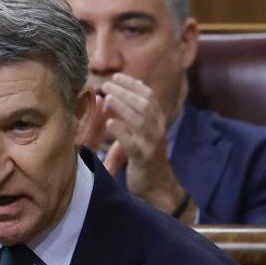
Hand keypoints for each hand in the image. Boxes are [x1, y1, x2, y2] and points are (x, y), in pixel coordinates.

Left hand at [95, 74, 188, 217]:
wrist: (158, 188)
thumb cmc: (145, 161)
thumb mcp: (142, 136)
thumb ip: (133, 119)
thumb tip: (115, 100)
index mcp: (157, 122)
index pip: (148, 96)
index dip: (133, 84)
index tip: (116, 76)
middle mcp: (157, 129)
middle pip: (144, 103)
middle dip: (125, 91)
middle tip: (107, 84)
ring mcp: (152, 144)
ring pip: (139, 119)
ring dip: (123, 106)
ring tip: (107, 97)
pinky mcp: (144, 159)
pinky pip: (132, 143)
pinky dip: (122, 132)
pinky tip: (110, 124)